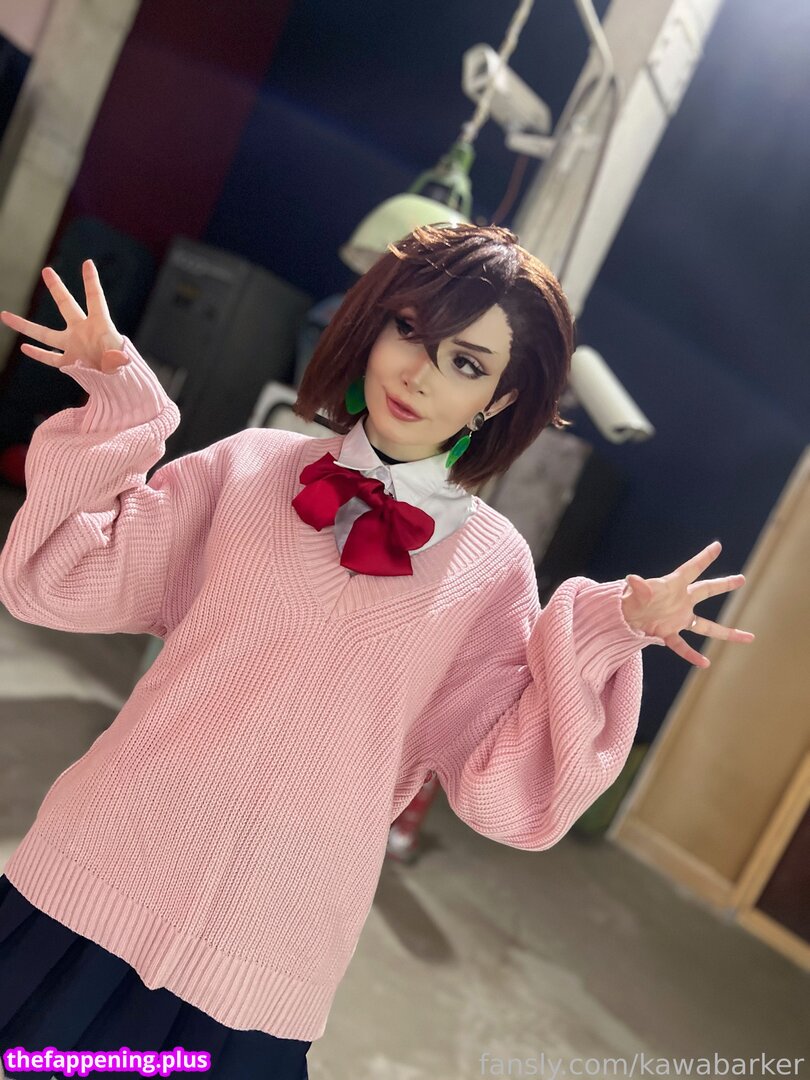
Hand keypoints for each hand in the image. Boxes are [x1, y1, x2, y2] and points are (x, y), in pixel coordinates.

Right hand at [1, 260, 127, 372]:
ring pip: (45, 334)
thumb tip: (121, 361)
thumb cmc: (125, 371)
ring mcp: (73, 345)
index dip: (91, 282)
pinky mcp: (69, 363)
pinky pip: (50, 358)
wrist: (120, 384)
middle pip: (66, 305)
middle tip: (47, 270)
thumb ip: (119, 360)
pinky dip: (37, 354)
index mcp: (100, 326)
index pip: (95, 299)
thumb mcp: (123, 363)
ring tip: (4, 315)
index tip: (88, 263)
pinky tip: (23, 347)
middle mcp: (83, 331)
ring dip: (25, 326)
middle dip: (56, 288)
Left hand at [620, 540, 755, 667]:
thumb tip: (632, 579)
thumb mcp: (635, 593)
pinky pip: (682, 646)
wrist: (620, 617)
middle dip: (724, 584)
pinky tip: (705, 663)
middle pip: (706, 590)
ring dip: (727, 632)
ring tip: (749, 637)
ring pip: (706, 626)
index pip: (692, 569)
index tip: (717, 546)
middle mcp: (680, 601)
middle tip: (741, 579)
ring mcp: (677, 618)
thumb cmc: (628, 600)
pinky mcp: (669, 633)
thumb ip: (638, 588)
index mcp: (673, 585)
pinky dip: (691, 655)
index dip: (704, 558)